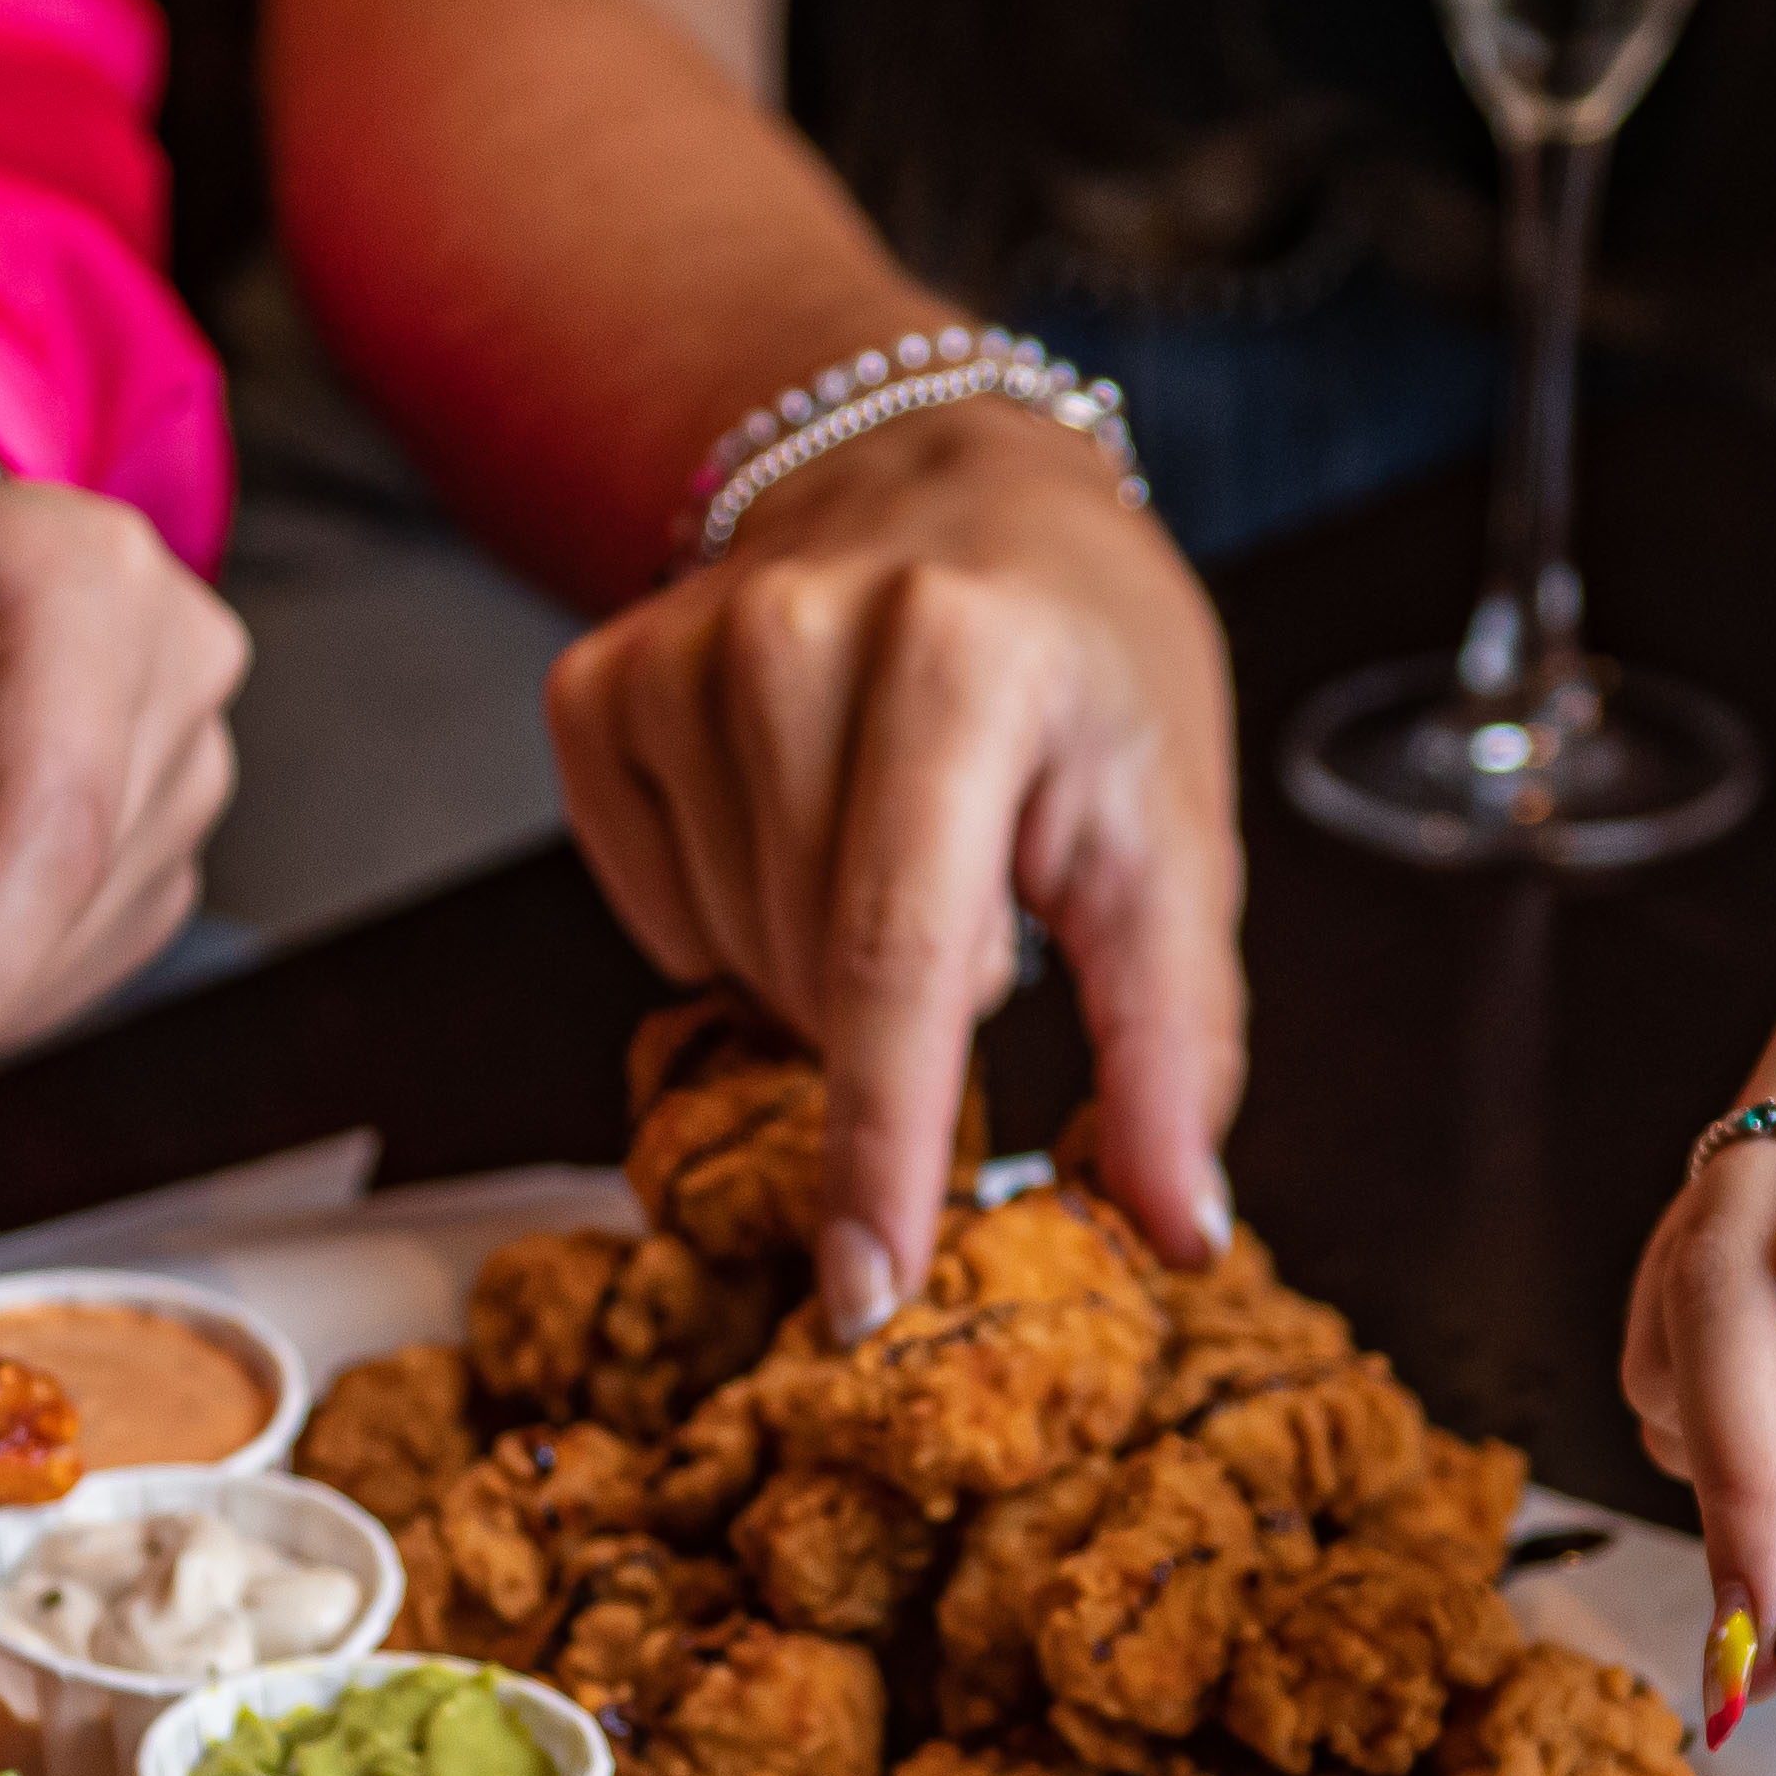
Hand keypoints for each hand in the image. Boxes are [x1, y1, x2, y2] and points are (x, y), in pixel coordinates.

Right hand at [544, 400, 1242, 1335]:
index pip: (900, 955)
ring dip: (821, 967)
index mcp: (964, 659)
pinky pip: (651, 913)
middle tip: (978, 907)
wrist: (954, 478)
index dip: (884, 1146)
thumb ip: (1172, 1043)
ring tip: (892, 848)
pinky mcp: (599, 682)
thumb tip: (1176, 1232)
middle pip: (812, 978)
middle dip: (902, 1022)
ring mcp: (678, 651)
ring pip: (730, 958)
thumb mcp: (1170, 832)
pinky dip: (731, 915)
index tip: (864, 1296)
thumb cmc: (1083, 663)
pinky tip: (796, 825)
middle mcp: (798, 633)